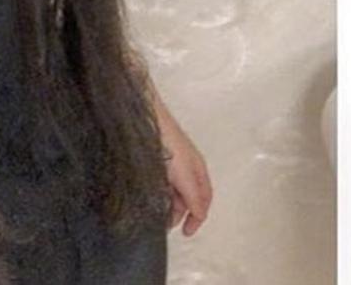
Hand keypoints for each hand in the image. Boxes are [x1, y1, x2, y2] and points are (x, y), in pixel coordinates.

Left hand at [153, 100, 212, 236]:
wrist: (147, 117)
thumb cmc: (168, 142)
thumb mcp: (185, 176)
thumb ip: (193, 197)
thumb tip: (199, 215)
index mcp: (198, 170)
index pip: (204, 200)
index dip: (197, 219)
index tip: (187, 232)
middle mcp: (187, 166)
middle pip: (189, 196)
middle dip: (182, 213)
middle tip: (167, 225)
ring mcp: (172, 161)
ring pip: (175, 189)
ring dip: (170, 204)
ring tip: (158, 214)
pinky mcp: (157, 157)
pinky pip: (163, 181)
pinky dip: (161, 193)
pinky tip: (152, 196)